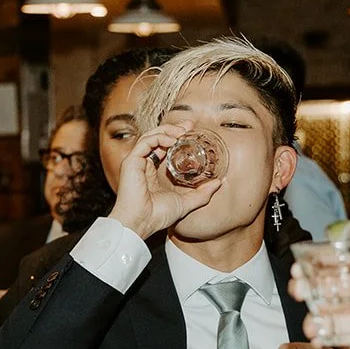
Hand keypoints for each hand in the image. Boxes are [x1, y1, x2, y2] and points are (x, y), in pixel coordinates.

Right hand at [108, 125, 221, 239]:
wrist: (141, 223)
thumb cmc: (157, 216)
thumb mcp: (186, 202)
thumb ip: (201, 193)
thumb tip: (218, 183)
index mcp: (152, 173)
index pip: (163, 148)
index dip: (176, 137)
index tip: (190, 132)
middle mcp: (143, 165)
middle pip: (157, 138)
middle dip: (173, 129)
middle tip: (188, 125)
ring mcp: (136, 163)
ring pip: (150, 136)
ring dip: (167, 131)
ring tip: (182, 132)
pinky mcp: (131, 162)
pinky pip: (145, 142)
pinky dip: (159, 138)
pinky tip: (172, 141)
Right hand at [289, 269, 349, 348]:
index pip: (329, 268)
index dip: (312, 266)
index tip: (300, 266)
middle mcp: (344, 298)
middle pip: (317, 292)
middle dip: (303, 289)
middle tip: (297, 289)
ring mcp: (344, 320)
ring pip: (321, 319)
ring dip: (311, 321)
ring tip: (311, 326)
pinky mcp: (347, 341)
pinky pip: (333, 341)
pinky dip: (325, 341)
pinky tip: (319, 341)